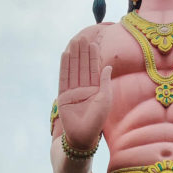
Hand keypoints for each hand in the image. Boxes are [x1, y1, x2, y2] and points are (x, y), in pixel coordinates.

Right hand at [56, 34, 112, 149]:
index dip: (93, 56)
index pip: (94, 69)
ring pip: (74, 69)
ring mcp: (73, 92)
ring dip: (74, 55)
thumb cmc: (96, 120)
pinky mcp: (63, 95)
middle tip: (82, 37)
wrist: (82, 136)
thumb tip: (108, 66)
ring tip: (74, 42)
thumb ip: (105, 82)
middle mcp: (84, 89)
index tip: (93, 42)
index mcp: (95, 90)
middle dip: (82, 52)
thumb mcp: (105, 99)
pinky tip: (65, 54)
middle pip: (83, 66)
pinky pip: (64, 77)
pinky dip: (64, 66)